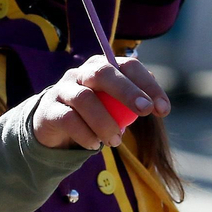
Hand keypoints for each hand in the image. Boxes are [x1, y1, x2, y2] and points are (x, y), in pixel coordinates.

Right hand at [32, 55, 170, 150]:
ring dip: (104, 122)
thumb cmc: (93, 114)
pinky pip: (68, 119)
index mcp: (103, 67)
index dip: (148, 85)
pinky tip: (94, 145)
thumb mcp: (114, 107)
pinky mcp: (49, 109)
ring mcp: (62, 89)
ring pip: (84, 98)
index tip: (163, 109)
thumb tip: (159, 106)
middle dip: (127, 91)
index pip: (128, 66)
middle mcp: (81, 73)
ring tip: (115, 141)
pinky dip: (85, 134)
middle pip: (104, 72)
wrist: (54, 125)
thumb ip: (133, 103)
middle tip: (145, 111)